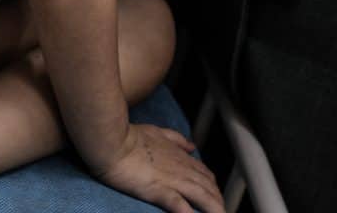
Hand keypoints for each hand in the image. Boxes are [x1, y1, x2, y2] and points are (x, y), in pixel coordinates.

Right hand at [96, 124, 223, 212]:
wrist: (113, 141)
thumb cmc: (130, 136)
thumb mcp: (157, 132)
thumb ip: (176, 139)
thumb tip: (192, 146)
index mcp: (179, 156)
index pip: (205, 174)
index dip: (214, 187)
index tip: (217, 197)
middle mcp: (181, 168)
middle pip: (209, 188)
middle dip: (219, 202)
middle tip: (223, 212)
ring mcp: (172, 180)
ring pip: (202, 196)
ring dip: (215, 209)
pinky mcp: (159, 191)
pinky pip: (180, 205)